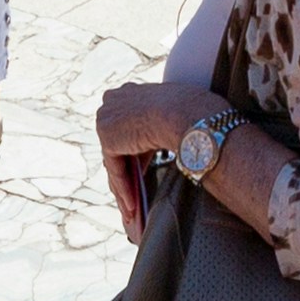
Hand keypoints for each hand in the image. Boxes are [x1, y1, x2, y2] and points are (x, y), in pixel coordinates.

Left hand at [93, 80, 193, 220]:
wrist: (187, 114)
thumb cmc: (192, 111)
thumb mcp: (173, 115)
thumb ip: (161, 124)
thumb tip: (166, 141)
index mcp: (129, 92)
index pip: (127, 127)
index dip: (134, 152)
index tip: (141, 170)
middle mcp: (113, 101)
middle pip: (118, 146)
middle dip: (126, 173)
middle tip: (135, 195)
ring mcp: (107, 118)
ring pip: (116, 160)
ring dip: (125, 187)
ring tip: (133, 208)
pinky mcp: (108, 139)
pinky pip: (116, 170)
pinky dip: (125, 189)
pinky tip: (132, 205)